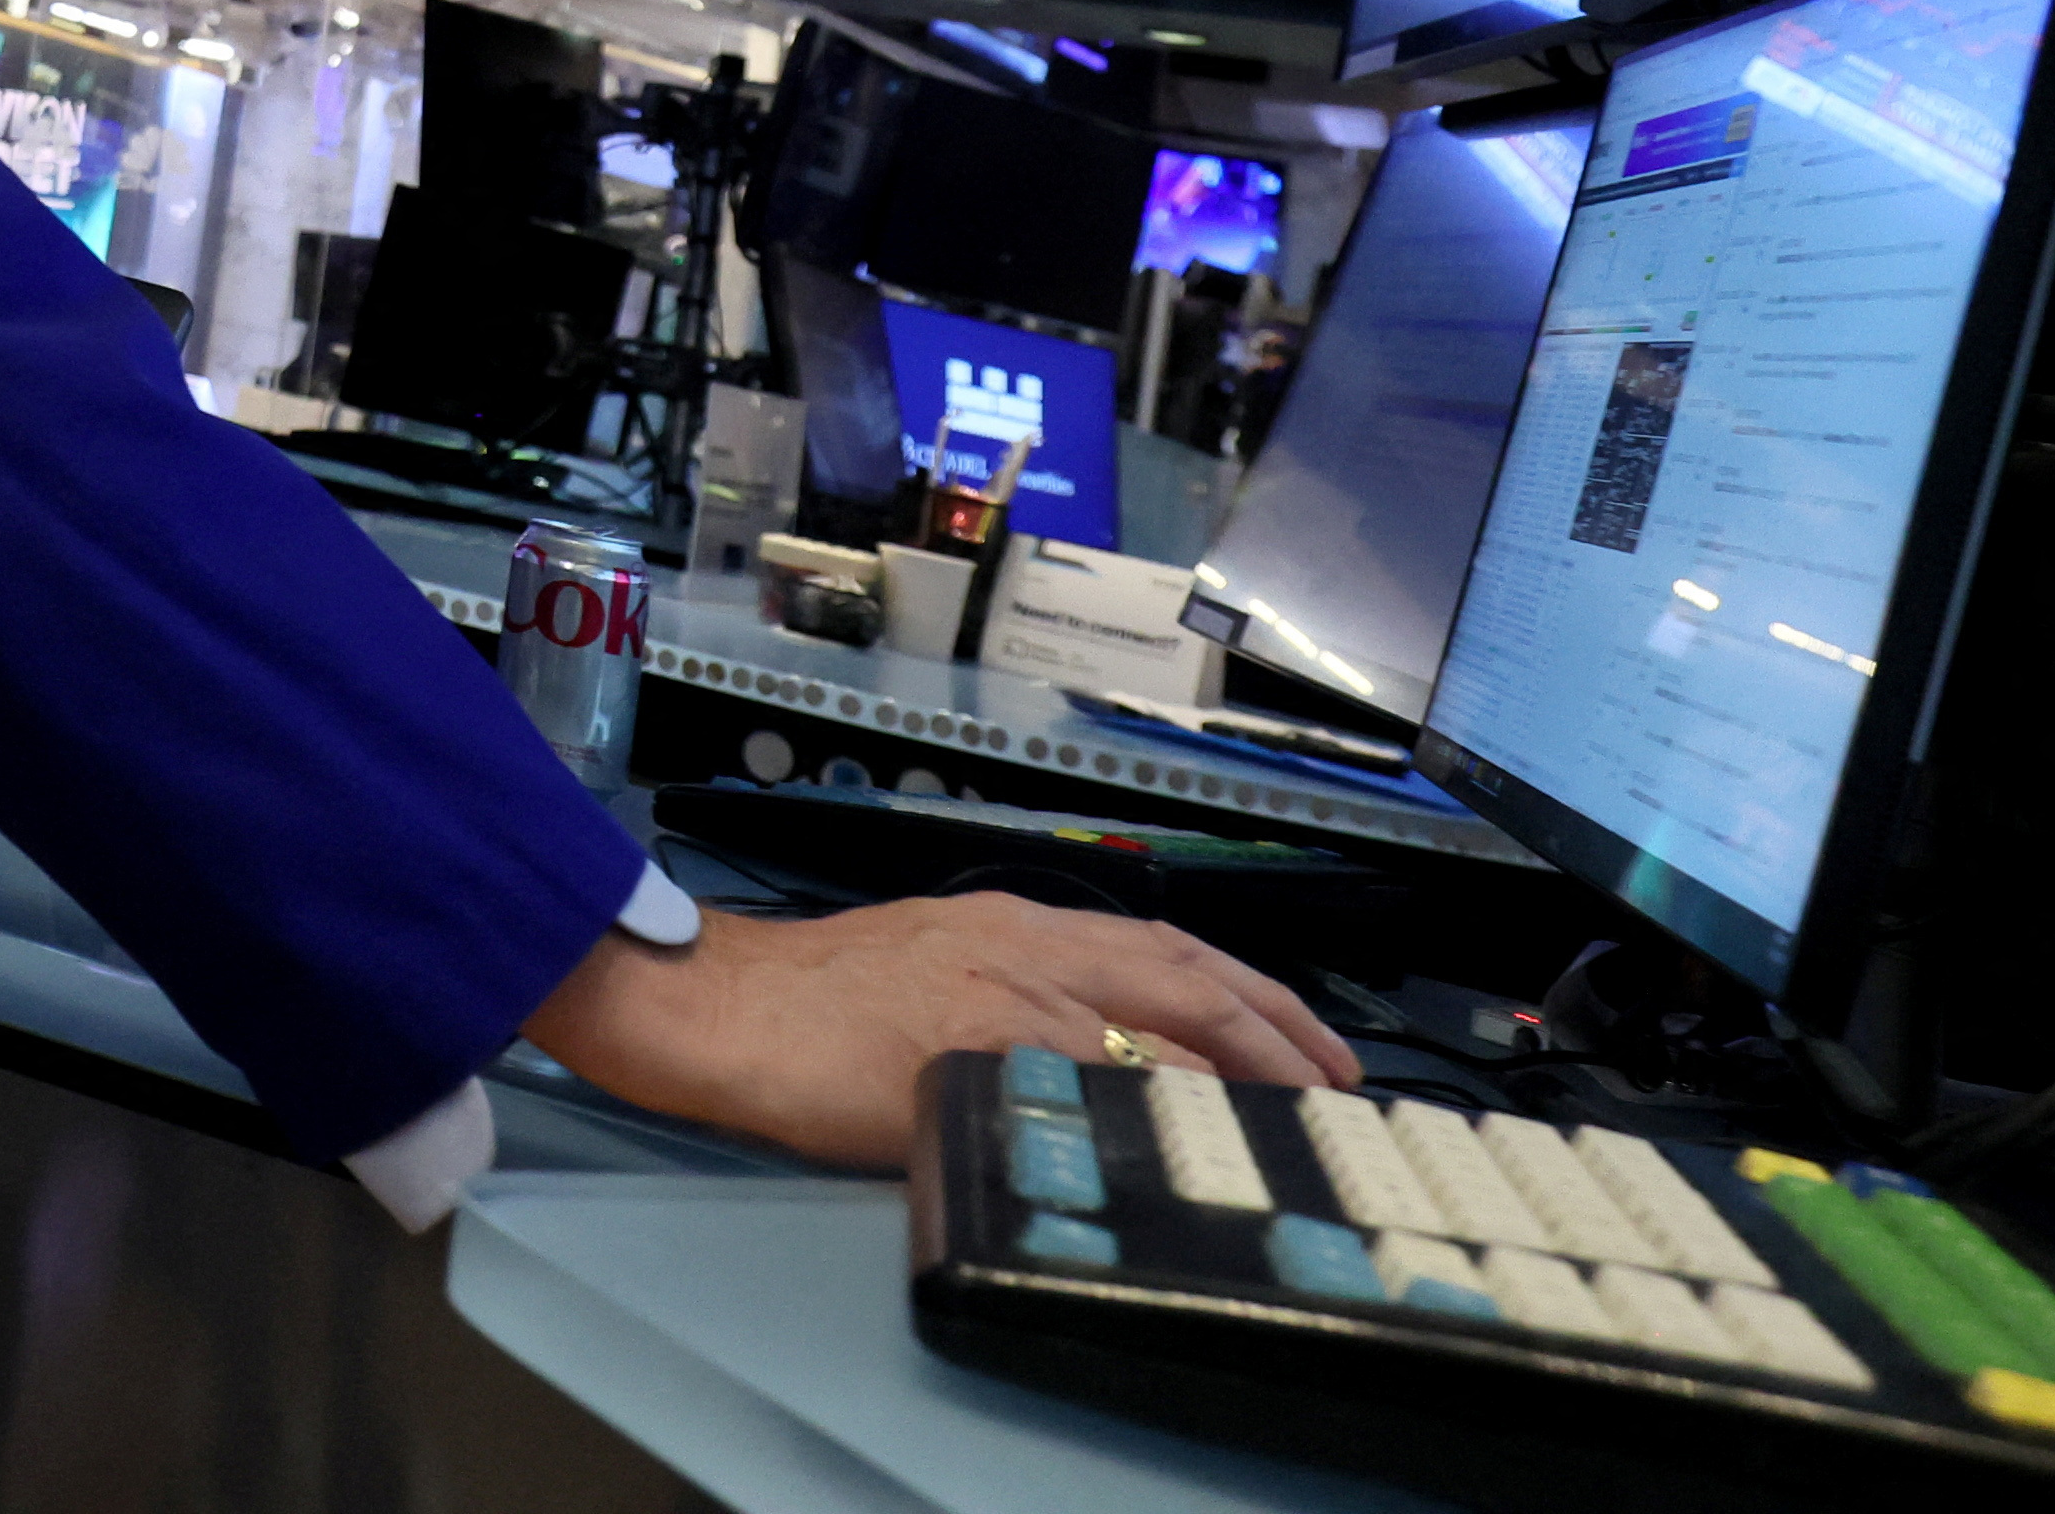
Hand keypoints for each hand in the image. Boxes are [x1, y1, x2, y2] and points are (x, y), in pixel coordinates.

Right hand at [521, 893, 1358, 1173]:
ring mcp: (998, 993)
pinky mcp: (966, 1046)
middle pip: (1181, 972)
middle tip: (1339, 1078)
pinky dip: (1151, 1095)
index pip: (1159, 945)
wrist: (715, 1004)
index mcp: (1007, 924)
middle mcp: (1018, 944)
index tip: (1302, 1036)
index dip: (1244, 989)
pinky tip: (1192, 1129)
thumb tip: (1078, 1058)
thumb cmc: (798, 1002)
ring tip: (1299, 1107)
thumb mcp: (922, 974)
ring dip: (1240, 1060)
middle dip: (1274, 1023)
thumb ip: (1001, 1000)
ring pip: (1153, 1015)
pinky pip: (1084, 1069)